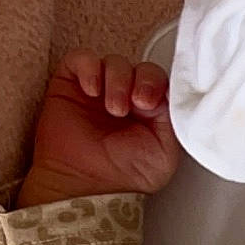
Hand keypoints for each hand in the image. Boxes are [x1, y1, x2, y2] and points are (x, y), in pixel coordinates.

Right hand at [21, 50, 181, 201]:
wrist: (87, 185)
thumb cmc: (125, 176)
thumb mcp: (165, 152)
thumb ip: (174, 120)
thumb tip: (169, 94)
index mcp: (149, 111)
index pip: (159, 81)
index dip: (157, 85)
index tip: (151, 103)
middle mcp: (125, 97)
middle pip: (139, 67)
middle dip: (141, 80)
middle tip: (136, 103)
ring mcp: (98, 90)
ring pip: (114, 62)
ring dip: (117, 80)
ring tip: (113, 109)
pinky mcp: (71, 84)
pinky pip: (82, 59)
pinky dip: (89, 68)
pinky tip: (93, 91)